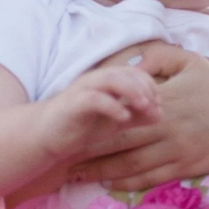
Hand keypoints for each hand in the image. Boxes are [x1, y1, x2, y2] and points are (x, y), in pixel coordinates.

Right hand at [39, 65, 160, 160]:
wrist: (47, 136)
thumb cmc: (82, 125)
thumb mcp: (116, 121)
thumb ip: (137, 116)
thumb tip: (161, 114)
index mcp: (108, 81)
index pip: (135, 74)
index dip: (151, 86)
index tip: (159, 105)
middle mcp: (97, 80)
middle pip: (126, 73)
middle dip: (144, 87)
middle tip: (155, 106)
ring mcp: (84, 89)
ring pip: (111, 79)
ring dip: (131, 90)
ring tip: (144, 106)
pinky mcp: (73, 103)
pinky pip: (95, 99)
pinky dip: (112, 106)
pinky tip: (124, 118)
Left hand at [69, 41, 208, 190]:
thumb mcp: (191, 61)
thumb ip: (157, 56)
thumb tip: (128, 63)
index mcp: (163, 99)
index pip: (120, 110)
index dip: (93, 119)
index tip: (70, 122)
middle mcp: (166, 126)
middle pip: (117, 141)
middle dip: (87, 150)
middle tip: (62, 154)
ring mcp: (175, 150)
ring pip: (129, 165)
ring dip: (100, 171)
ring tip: (76, 174)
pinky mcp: (184, 168)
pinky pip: (149, 179)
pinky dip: (126, 183)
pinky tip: (107, 184)